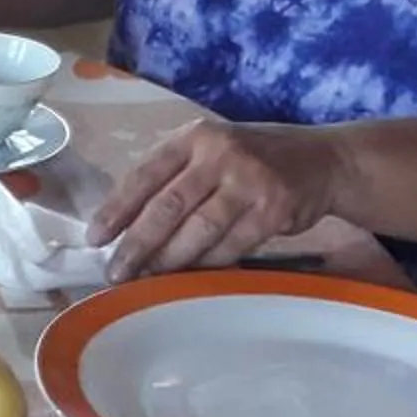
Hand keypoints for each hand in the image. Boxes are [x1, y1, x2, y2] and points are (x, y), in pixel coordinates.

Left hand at [92, 120, 351, 276]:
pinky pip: (231, 246)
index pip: (144, 174)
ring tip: (147, 280)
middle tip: (115, 272)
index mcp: (194, 136)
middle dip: (137, 244)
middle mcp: (220, 153)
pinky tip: (190, 278)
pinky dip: (208, 265)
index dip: (117, 209)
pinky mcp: (274, 209)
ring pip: (198, 230)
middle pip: (167, 206)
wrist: (321, 160)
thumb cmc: (251, 160)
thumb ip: (173, 177)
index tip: (95, 239)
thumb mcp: (210, 151)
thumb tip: (123, 226)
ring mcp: (249, 180)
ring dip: (169, 260)